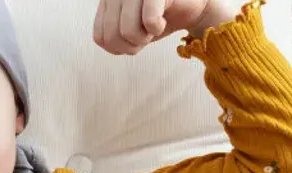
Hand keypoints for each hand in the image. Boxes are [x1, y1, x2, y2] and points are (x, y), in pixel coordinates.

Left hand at [92, 0, 233, 54]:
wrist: (191, 4)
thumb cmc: (160, 16)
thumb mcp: (131, 29)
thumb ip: (113, 37)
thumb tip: (109, 44)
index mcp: (107, 1)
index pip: (100, 38)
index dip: (120, 48)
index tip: (136, 39)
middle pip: (112, 37)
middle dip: (132, 46)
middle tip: (147, 34)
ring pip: (127, 31)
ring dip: (145, 37)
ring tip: (154, 26)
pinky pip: (149, 20)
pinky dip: (157, 28)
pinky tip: (162, 21)